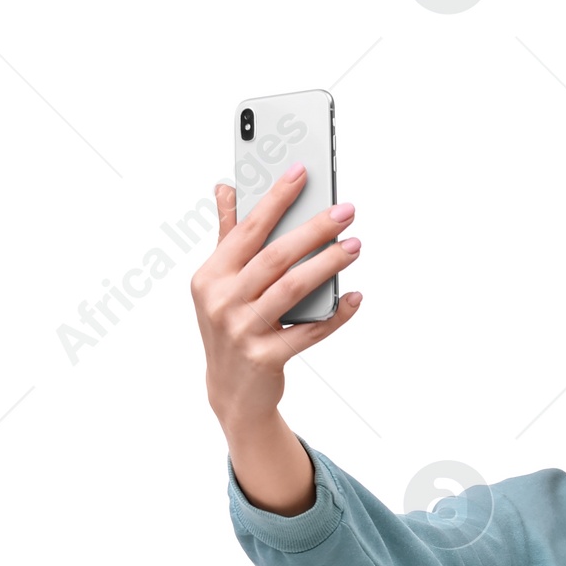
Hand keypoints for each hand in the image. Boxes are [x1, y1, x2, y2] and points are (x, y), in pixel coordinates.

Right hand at [191, 167, 362, 510]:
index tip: (302, 171)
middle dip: (313, 229)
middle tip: (345, 211)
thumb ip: (227, 237)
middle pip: (275, 256)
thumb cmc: (230, 328)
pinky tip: (354, 298)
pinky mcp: (265, 359)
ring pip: (292, 289)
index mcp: (211, 276)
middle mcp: (223, 301)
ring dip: (327, 264)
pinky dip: (335, 315)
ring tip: (354, 246)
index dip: (276, 198)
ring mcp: (243, 331)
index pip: (248, 229)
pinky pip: (308, 331)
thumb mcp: (219, 283)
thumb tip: (226, 189)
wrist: (232, 393)